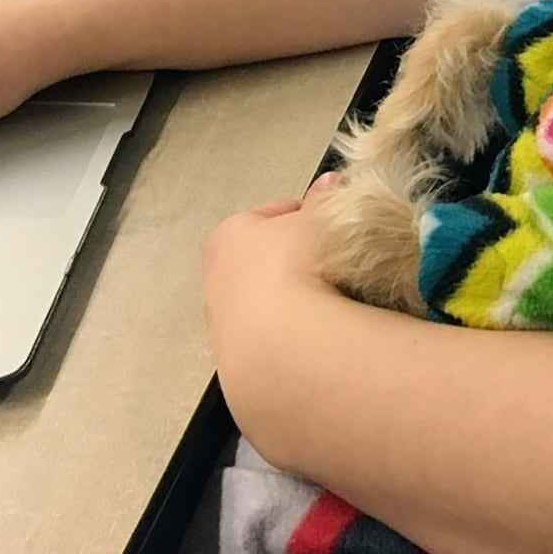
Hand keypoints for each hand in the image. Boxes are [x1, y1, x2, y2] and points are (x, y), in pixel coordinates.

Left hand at [202, 186, 343, 449]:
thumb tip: (331, 181)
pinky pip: (273, 347)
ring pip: (265, 309)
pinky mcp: (237, 372)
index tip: (334, 230)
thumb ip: (324, 200)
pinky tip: (320, 347)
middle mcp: (215, 281)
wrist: (282, 350)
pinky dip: (293, 344)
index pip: (270, 217)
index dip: (305, 220)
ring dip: (293, 310)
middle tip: (337, 271)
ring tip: (334, 314)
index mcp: (229, 236)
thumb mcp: (320, 220)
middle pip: (263, 265)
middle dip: (295, 267)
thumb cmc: (300, 269)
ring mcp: (222, 330)